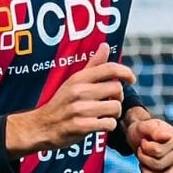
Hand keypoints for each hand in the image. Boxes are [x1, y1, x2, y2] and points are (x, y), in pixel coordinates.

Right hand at [5, 42, 134, 156]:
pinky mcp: (81, 126)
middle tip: (110, 103)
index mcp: (79, 78)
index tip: (132, 78)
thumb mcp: (74, 81)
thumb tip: (106, 46)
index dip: (125, 72)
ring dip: (114, 114)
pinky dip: (108, 126)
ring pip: (115, 108)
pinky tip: (99, 125)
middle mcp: (79, 91)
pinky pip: (108, 124)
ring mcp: (80, 109)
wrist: (41, 126)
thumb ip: (92, 65)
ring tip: (103, 115)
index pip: (109, 68)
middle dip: (118, 98)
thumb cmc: (61, 103)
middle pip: (117, 89)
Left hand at [125, 112, 172, 172]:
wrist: (142, 138)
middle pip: (158, 166)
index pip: (157, 152)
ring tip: (145, 163)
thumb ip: (153, 130)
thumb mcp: (143, 127)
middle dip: (143, 160)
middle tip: (141, 152)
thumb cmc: (143, 133)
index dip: (144, 148)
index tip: (143, 142)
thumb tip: (166, 137)